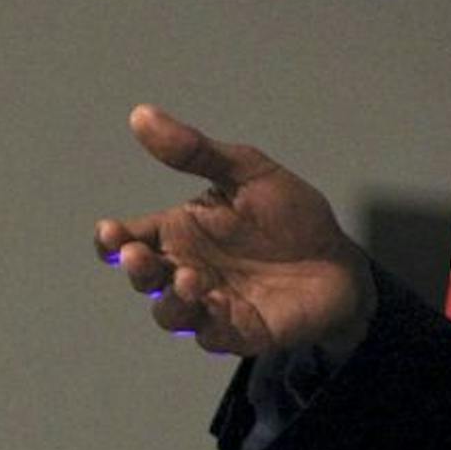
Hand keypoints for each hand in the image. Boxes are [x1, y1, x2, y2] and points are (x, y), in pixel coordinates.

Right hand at [92, 105, 374, 356]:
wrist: (339, 259)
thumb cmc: (289, 215)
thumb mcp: (248, 172)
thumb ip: (196, 151)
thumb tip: (141, 114)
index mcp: (181, 233)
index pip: (130, 240)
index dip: (112, 240)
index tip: (111, 232)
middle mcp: (186, 270)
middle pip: (144, 278)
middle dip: (137, 269)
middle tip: (139, 255)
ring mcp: (210, 304)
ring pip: (171, 313)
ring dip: (172, 300)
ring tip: (190, 278)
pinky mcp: (240, 331)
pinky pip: (214, 335)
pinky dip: (210, 323)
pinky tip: (217, 305)